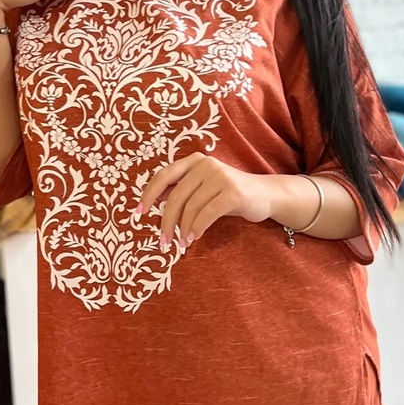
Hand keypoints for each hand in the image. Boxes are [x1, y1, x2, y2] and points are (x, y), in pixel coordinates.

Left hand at [135, 153, 272, 247]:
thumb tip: (151, 199)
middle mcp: (206, 164)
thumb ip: (180, 189)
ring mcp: (220, 177)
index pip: (163, 175)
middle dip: (166, 221)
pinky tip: (194, 238)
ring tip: (181, 243)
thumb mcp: (202, 188)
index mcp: (195, 161)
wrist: (265, 195)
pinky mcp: (233, 192)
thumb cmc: (229, 194)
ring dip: (183, 229)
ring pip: (191, 208)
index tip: (138, 213)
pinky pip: (207, 214)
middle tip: (163, 241)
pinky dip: (197, 228)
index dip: (148, 194)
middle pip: (176, 196)